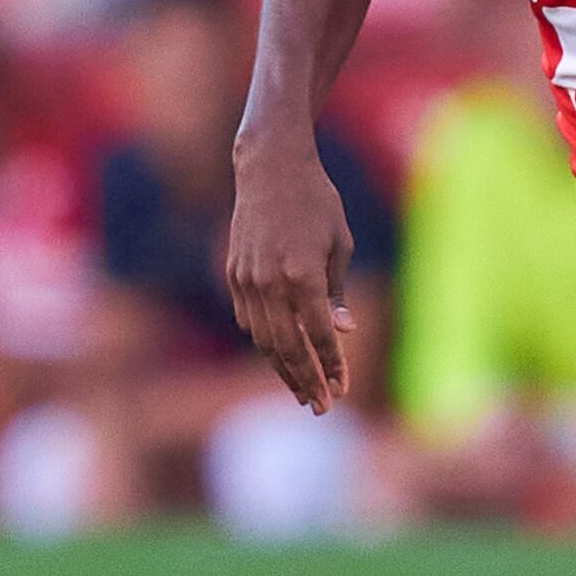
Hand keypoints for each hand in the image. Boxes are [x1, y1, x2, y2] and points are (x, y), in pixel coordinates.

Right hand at [225, 142, 355, 411]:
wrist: (269, 167)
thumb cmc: (316, 201)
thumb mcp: (339, 243)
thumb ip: (337, 291)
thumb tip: (342, 332)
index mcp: (303, 274)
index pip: (319, 335)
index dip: (332, 366)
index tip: (342, 390)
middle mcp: (271, 282)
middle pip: (287, 348)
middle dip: (307, 381)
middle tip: (321, 407)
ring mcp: (247, 279)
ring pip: (263, 340)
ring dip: (283, 369)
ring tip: (302, 391)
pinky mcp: (233, 274)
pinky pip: (248, 320)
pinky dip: (264, 342)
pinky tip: (280, 355)